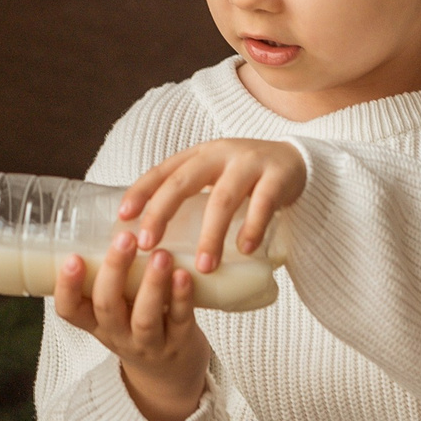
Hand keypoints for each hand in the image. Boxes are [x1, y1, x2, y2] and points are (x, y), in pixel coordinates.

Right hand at [57, 232, 209, 420]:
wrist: (170, 378)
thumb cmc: (138, 328)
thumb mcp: (115, 310)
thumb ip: (112, 277)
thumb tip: (114, 216)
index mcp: (96, 323)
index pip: (69, 310)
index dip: (66, 287)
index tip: (72, 258)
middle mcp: (118, 335)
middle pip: (108, 307)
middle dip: (115, 271)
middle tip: (124, 239)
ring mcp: (150, 343)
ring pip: (145, 317)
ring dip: (151, 284)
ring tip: (160, 255)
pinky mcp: (180, 343)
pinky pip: (179, 320)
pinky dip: (181, 297)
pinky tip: (185, 275)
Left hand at [120, 138, 307, 273]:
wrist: (297, 162)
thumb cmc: (245, 179)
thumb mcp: (213, 179)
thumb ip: (190, 199)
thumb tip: (152, 243)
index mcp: (198, 156)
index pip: (162, 171)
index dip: (140, 192)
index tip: (122, 218)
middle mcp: (219, 154)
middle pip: (183, 182)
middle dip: (161, 213)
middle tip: (148, 246)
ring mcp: (250, 163)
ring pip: (222, 198)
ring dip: (210, 235)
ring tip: (203, 266)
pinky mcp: (278, 176)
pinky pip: (263, 203)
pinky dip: (253, 227)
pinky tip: (245, 249)